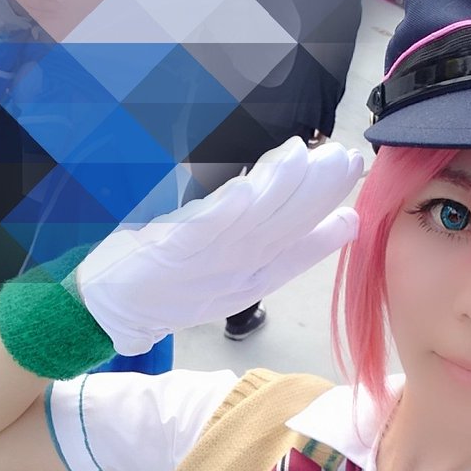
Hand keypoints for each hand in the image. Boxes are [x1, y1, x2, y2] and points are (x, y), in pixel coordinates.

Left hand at [76, 137, 362, 355]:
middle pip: (285, 227)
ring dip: (280, 190)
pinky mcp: (172, 250)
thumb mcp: (235, 276)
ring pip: (253, 222)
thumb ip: (280, 251)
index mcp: (255, 275)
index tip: (354, 186)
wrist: (116, 313)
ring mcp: (206, 260)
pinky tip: (247, 188)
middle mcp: (237, 269)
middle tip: (345, 157)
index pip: (301, 247)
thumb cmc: (172, 286)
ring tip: (305, 158)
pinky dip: (227, 210)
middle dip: (318, 191)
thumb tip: (331, 221)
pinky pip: (204, 228)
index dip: (330, 218)